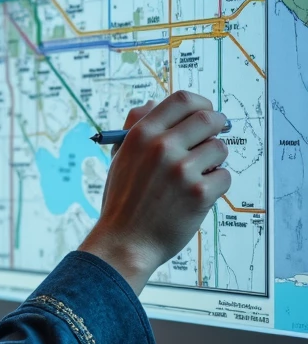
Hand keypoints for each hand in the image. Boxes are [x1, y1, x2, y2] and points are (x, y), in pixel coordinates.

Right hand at [79, 90, 229, 294]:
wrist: (124, 243)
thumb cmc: (122, 202)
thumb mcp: (120, 159)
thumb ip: (135, 128)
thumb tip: (153, 103)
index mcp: (141, 135)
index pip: (181, 100)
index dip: (200, 103)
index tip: (205, 112)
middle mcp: (161, 148)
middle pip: (208, 118)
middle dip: (218, 125)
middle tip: (215, 137)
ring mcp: (182, 171)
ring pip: (220, 148)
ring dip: (215, 160)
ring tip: (199, 175)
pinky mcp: (199, 194)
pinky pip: (224, 176)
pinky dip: (217, 185)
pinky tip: (199, 195)